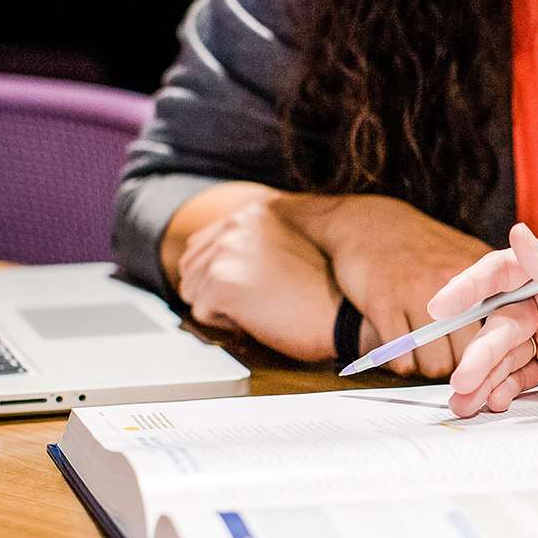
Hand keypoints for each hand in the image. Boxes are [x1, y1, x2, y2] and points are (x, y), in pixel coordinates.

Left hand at [177, 202, 340, 360]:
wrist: (346, 316)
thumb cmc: (326, 291)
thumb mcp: (290, 248)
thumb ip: (253, 243)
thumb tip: (214, 259)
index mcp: (253, 213)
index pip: (201, 244)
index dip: (217, 274)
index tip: (242, 287)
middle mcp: (237, 224)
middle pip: (191, 268)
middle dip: (214, 290)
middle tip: (255, 300)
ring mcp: (228, 251)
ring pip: (193, 291)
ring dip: (220, 307)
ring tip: (260, 306)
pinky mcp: (223, 282)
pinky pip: (201, 313)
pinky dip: (225, 323)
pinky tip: (258, 317)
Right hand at [274, 194, 490, 376]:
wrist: (367, 221)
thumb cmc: (418, 245)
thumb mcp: (462, 254)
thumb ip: (487, 288)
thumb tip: (503, 331)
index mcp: (478, 270)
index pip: (497, 327)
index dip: (488, 348)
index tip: (479, 354)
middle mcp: (450, 281)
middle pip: (468, 352)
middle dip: (459, 366)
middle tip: (448, 359)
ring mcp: (415, 292)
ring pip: (435, 363)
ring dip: (427, 368)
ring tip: (421, 354)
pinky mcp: (382, 304)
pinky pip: (401, 357)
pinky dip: (401, 362)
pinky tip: (400, 349)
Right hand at [429, 223, 537, 415]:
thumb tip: (516, 233)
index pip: (506, 274)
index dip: (470, 288)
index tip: (443, 305)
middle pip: (502, 326)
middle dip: (479, 354)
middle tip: (462, 380)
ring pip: (506, 357)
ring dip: (484, 379)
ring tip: (466, 403)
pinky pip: (522, 381)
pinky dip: (504, 393)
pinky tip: (492, 405)